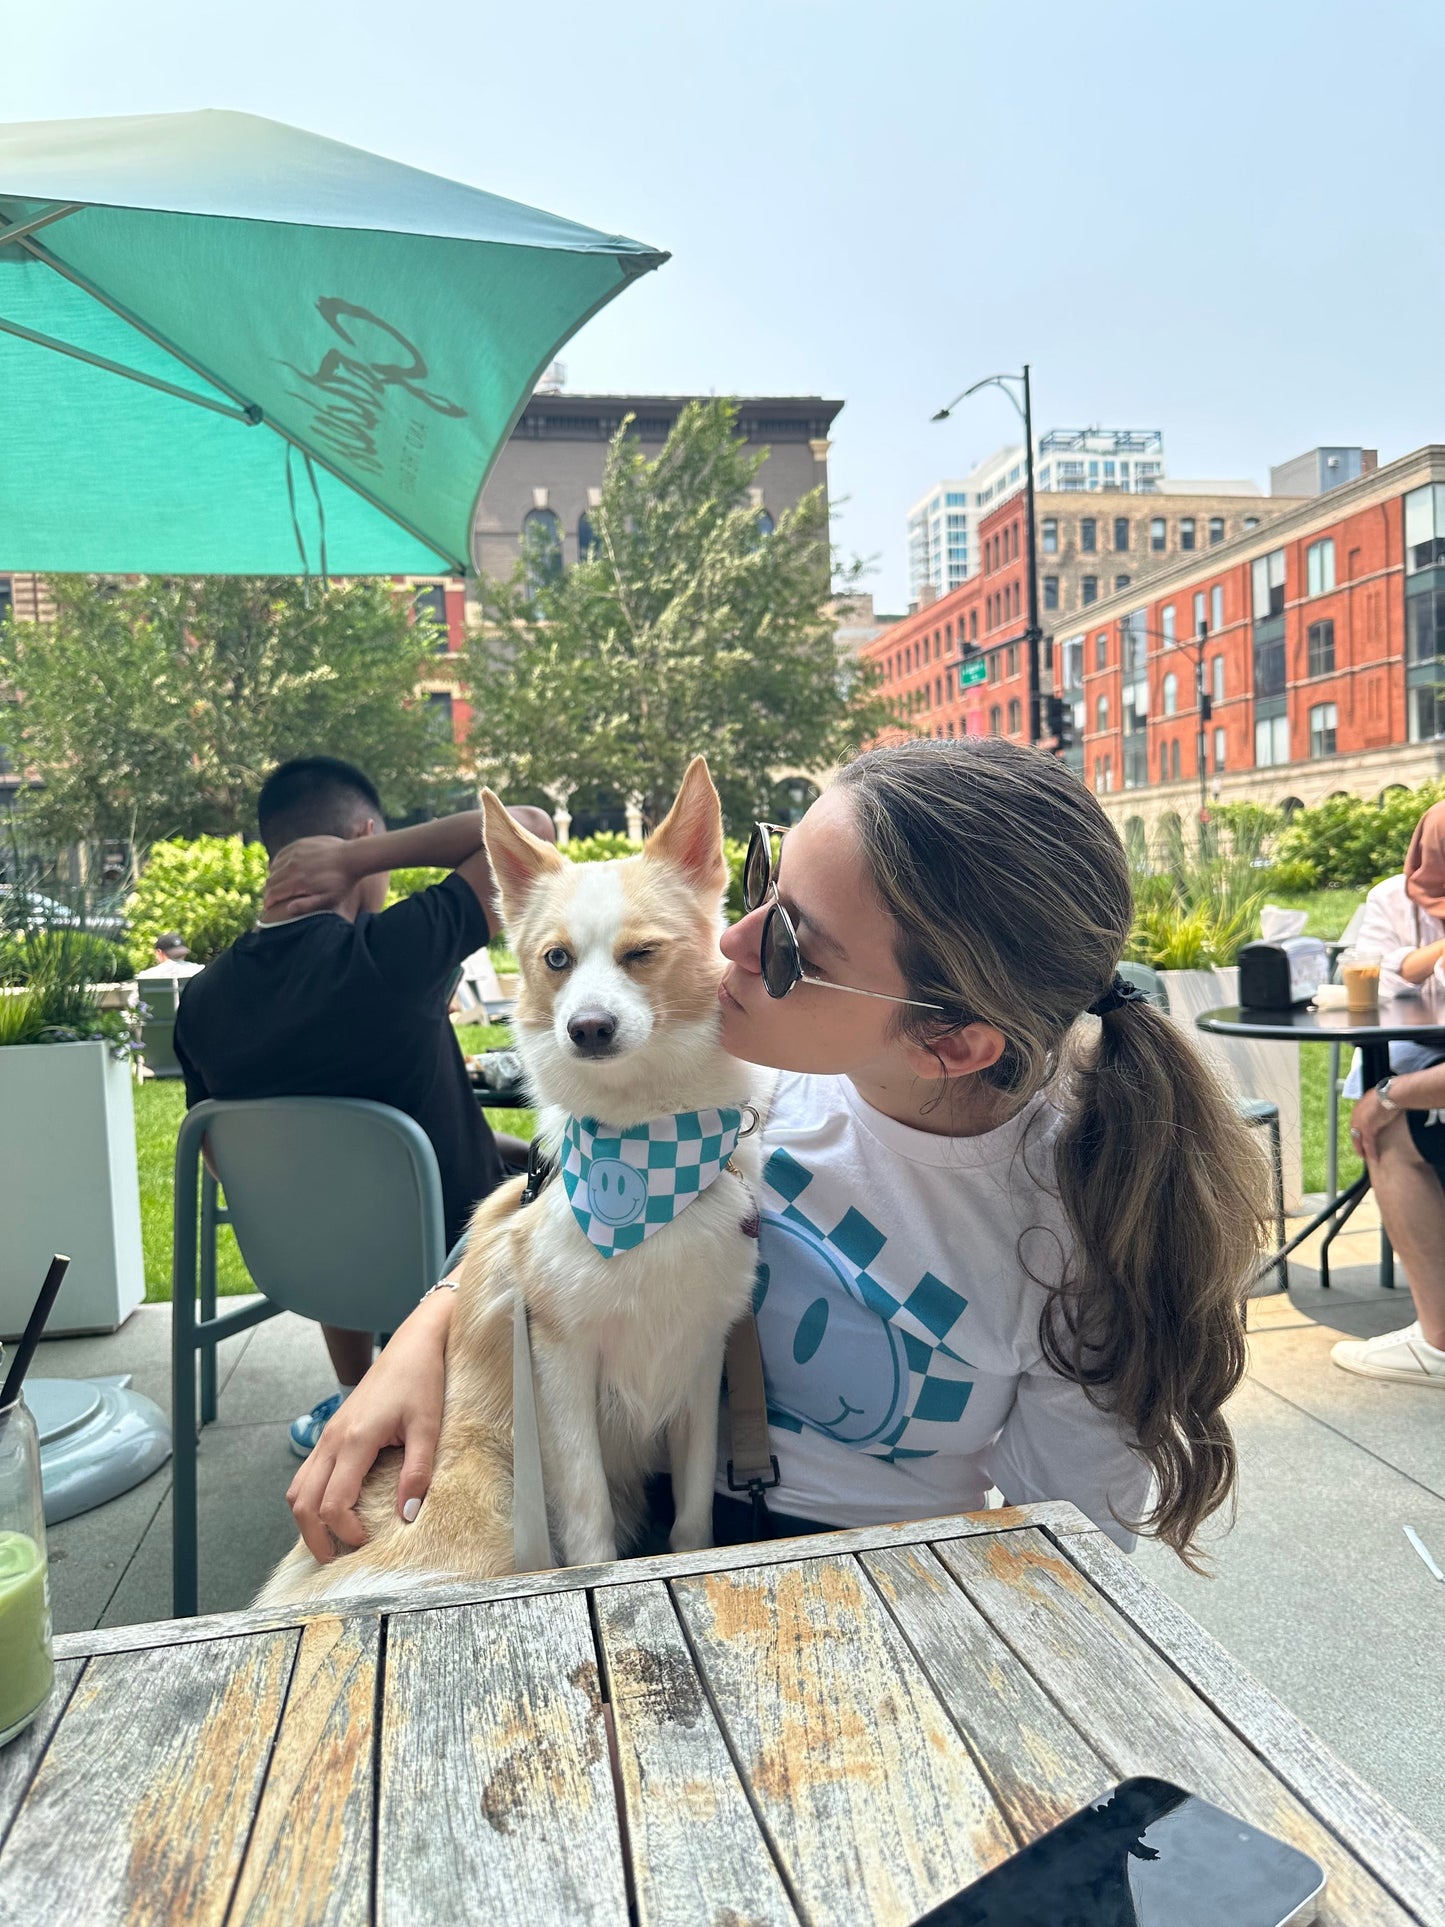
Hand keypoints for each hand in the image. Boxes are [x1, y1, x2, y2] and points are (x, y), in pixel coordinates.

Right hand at [262, 836, 355, 920]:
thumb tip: (287, 909)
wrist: (353, 857)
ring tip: (275, 886)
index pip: (273, 893)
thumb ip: (307, 905)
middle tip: (270, 898)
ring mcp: (295, 852)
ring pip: (274, 867)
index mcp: (297, 881)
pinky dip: (278, 863)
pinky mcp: (299, 844)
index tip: (268, 908)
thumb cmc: (342, 882)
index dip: (268, 901)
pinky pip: (281, 854)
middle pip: (271, 880)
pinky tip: (281, 869)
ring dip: (272, 877)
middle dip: (268, 891)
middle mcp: (292, 865)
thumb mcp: (328, 899)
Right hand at [285, 1288, 452, 1559]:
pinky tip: (336, 1510)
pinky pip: (307, 1475)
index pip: (332, 1504)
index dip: (345, 1533)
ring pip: (298, 1490)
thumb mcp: (428, 1426)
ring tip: (335, 1540)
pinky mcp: (332, 1433)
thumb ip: (417, 1471)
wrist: (413, 1343)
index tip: (369, 1544)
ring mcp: (328, 1435)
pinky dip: (312, 1499)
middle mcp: (332, 1439)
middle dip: (315, 1538)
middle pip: (303, 1504)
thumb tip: (407, 1516)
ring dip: (308, 1520)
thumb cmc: (422, 1380)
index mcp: (354, 1440)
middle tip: (339, 1560)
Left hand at [1349, 1086, 1404, 1164]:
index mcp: (1360, 1106)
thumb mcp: (1382, 1098)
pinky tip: (1374, 1158)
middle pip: (1355, 1132)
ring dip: (1362, 1150)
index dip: (1359, 1131)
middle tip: (1360, 1151)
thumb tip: (1386, 1106)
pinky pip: (1368, 1143)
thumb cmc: (1392, 1093)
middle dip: (1357, 1142)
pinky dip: (1370, 1152)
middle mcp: (1357, 1114)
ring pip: (1359, 1140)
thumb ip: (1380, 1104)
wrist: (1392, 1093)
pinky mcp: (1367, 1128)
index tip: (1361, 1138)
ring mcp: (1361, 1121)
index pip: (1357, 1121)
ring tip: (1365, 1157)